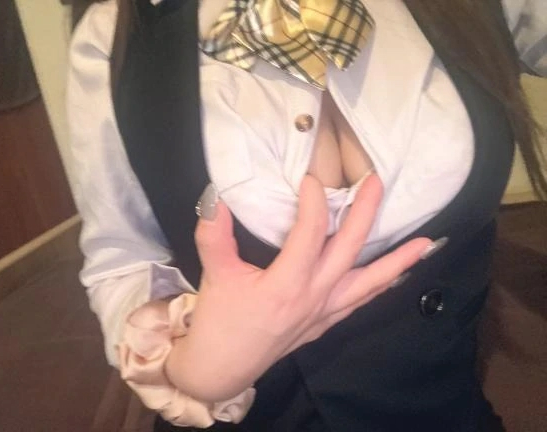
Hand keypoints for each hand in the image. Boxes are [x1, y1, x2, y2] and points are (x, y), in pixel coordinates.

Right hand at [166, 174, 431, 400]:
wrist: (221, 369)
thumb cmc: (218, 323)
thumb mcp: (214, 275)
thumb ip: (214, 235)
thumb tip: (215, 196)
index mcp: (286, 285)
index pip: (310, 233)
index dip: (313, 201)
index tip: (311, 178)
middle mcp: (313, 297)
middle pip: (348, 249)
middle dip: (365, 213)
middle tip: (376, 182)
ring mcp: (324, 313)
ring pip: (368, 283)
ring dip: (398, 261)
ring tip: (427, 244)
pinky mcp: (324, 323)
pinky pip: (360, 302)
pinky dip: (381, 286)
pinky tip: (397, 276)